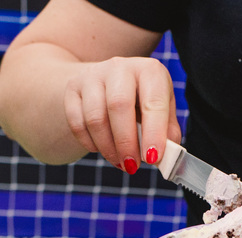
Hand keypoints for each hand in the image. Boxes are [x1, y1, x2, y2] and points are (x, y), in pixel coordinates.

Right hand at [65, 56, 181, 172]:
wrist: (106, 83)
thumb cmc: (141, 101)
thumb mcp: (161, 110)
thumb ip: (168, 133)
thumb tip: (167, 158)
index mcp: (149, 71)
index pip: (153, 101)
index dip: (154, 133)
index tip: (152, 158)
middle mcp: (120, 68)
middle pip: (119, 105)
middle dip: (126, 142)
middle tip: (132, 166)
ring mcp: (93, 76)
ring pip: (96, 118)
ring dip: (108, 148)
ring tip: (119, 162)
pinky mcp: (73, 89)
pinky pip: (78, 123)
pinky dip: (90, 144)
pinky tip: (101, 149)